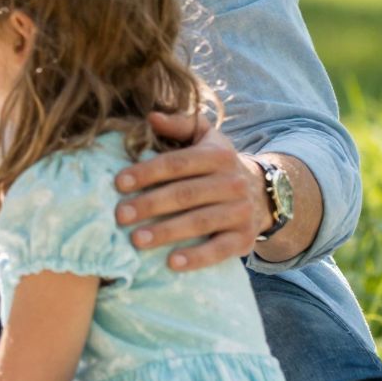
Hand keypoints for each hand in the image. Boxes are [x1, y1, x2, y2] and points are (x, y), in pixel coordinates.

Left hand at [114, 112, 267, 272]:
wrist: (262, 194)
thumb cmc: (218, 165)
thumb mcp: (205, 137)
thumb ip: (179, 125)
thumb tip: (151, 117)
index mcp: (218, 155)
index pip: (178, 163)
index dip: (148, 172)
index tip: (119, 183)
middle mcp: (232, 182)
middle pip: (186, 194)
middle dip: (150, 204)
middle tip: (120, 215)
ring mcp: (240, 212)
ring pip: (200, 222)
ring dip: (167, 232)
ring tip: (136, 239)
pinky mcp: (244, 238)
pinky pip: (219, 250)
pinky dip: (197, 258)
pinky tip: (172, 263)